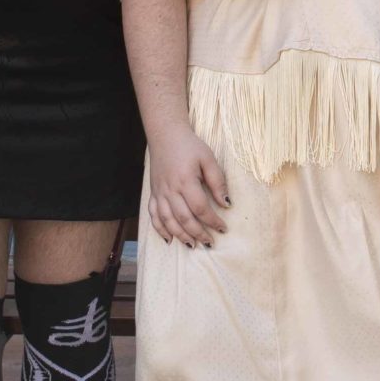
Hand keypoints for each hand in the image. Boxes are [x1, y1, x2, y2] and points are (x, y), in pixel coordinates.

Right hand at [145, 128, 230, 246]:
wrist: (165, 135)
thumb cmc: (190, 146)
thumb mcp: (208, 159)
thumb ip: (218, 182)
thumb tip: (226, 204)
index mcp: (186, 181)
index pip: (200, 208)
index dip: (213, 221)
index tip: (223, 229)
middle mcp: (170, 190)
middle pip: (184, 218)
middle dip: (198, 234)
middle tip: (210, 243)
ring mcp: (159, 193)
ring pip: (168, 221)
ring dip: (180, 235)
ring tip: (193, 245)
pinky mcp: (153, 193)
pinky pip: (153, 215)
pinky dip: (160, 229)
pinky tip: (169, 239)